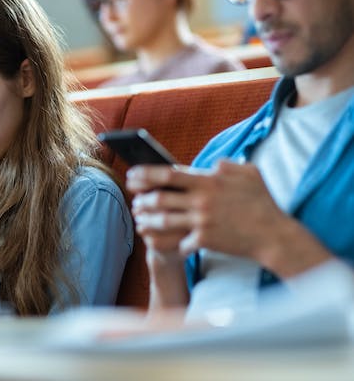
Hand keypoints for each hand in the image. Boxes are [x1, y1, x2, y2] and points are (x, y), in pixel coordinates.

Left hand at [127, 161, 327, 274]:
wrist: (275, 235)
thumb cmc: (263, 203)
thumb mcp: (251, 174)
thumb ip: (229, 165)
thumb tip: (214, 164)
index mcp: (209, 181)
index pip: (168, 174)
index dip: (146, 173)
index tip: (132, 173)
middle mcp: (202, 200)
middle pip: (160, 197)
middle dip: (141, 198)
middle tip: (134, 199)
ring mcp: (203, 221)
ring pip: (163, 220)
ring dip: (147, 220)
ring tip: (139, 219)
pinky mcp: (205, 240)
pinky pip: (179, 241)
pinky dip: (169, 241)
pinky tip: (159, 241)